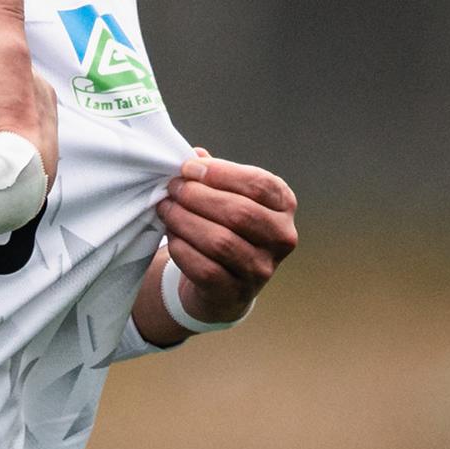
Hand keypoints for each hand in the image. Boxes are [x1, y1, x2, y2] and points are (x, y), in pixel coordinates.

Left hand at [157, 151, 298, 319]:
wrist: (222, 284)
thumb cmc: (224, 227)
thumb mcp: (227, 197)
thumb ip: (214, 176)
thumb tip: (194, 155)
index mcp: (284, 206)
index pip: (259, 184)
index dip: (220, 173)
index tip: (188, 168)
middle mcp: (281, 238)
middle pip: (239, 213)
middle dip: (197, 197)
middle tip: (172, 189)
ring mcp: (262, 269)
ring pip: (220, 241)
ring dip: (185, 221)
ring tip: (165, 209)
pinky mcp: (236, 293)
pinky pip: (205, 268)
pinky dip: (182, 249)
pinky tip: (172, 236)